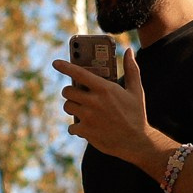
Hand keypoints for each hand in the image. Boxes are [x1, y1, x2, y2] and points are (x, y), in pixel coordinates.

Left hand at [54, 49, 157, 164]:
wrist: (136, 141)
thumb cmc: (136, 114)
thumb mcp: (136, 90)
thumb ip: (131, 69)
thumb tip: (129, 50)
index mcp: (105, 89)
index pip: (79, 73)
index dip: (65, 66)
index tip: (55, 63)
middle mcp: (94, 101)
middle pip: (67, 91)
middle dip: (70, 92)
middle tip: (77, 95)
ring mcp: (88, 117)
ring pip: (67, 107)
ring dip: (72, 107)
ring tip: (82, 109)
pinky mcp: (85, 131)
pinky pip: (71, 126)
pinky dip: (76, 127)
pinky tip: (85, 126)